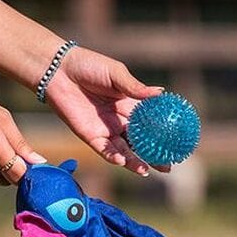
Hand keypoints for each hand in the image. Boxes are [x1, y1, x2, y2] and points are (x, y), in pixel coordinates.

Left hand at [44, 46, 166, 176]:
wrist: (58, 70)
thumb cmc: (88, 65)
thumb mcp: (116, 74)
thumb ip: (136, 88)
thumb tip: (161, 94)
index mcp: (129, 105)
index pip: (150, 124)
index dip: (163, 135)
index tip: (177, 145)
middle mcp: (119, 120)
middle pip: (140, 143)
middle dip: (153, 156)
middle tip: (168, 167)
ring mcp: (105, 129)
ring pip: (124, 150)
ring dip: (135, 162)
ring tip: (147, 171)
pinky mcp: (90, 136)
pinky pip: (105, 150)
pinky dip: (114, 157)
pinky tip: (124, 162)